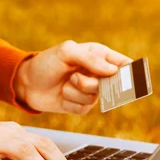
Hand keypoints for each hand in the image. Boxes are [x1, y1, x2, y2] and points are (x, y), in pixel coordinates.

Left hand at [14, 41, 132, 113]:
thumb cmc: (46, 63)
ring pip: (96, 97)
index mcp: (98, 55)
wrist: (26, 83)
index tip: (133, 76)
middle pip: (112, 84)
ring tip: (65, 83)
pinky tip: (62, 95)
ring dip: (76, 91)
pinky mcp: (81, 105)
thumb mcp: (67, 52)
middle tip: (75, 78)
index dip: (130, 70)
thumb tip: (112, 70)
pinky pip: (85, 108)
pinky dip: (71, 102)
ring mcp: (90, 91)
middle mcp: (97, 73)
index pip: (122, 63)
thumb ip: (90, 59)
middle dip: (92, 82)